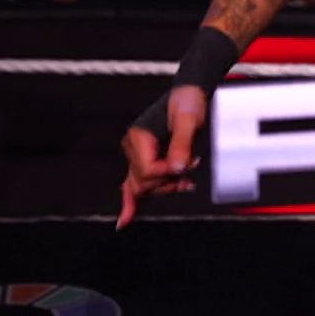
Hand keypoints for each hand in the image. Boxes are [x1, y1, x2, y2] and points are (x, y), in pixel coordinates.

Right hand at [116, 85, 205, 227]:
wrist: (190, 94)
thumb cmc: (188, 103)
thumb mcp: (188, 121)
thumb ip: (181, 145)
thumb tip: (176, 168)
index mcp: (138, 137)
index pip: (148, 170)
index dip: (167, 173)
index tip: (188, 165)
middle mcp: (133, 148)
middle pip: (144, 182)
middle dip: (167, 183)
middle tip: (190, 172)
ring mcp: (137, 156)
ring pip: (144, 187)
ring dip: (164, 188)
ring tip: (186, 181)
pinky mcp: (145, 161)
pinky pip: (135, 185)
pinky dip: (131, 202)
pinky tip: (124, 220)